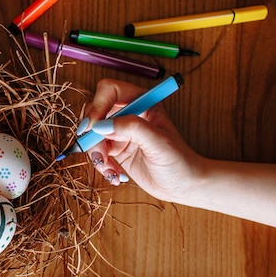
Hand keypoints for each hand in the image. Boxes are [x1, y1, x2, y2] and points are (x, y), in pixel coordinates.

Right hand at [80, 79, 204, 202]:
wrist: (183, 185)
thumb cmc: (179, 161)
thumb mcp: (158, 142)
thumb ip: (131, 128)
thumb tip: (101, 125)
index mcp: (142, 102)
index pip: (110, 91)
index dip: (98, 105)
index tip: (93, 126)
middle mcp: (129, 114)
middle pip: (96, 112)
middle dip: (92, 134)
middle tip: (99, 152)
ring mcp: (121, 132)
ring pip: (92, 134)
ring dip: (95, 153)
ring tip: (109, 169)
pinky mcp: (116, 149)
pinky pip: (97, 151)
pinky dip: (100, 164)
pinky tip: (114, 174)